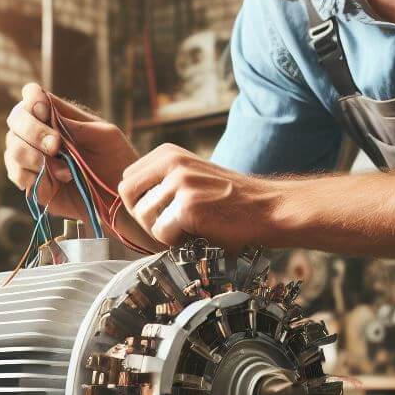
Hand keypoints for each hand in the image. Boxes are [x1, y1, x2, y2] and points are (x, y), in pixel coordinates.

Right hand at [4, 83, 139, 221]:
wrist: (122, 196)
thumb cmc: (117, 159)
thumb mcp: (104, 135)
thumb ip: (74, 123)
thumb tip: (46, 110)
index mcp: (57, 116)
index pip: (31, 96)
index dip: (32, 99)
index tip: (44, 111)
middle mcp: (40, 134)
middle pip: (16, 120)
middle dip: (32, 131)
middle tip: (55, 146)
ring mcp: (33, 159)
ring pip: (13, 148)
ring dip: (33, 156)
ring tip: (64, 171)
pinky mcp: (34, 184)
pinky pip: (18, 175)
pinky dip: (32, 177)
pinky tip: (55, 183)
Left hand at [118, 144, 280, 248]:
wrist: (268, 210)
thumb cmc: (230, 201)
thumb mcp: (191, 177)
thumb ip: (161, 182)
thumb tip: (125, 203)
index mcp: (168, 153)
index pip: (127, 182)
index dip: (141, 203)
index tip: (164, 212)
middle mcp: (171, 162)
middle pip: (129, 199)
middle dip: (146, 218)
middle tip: (174, 225)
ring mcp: (180, 183)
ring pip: (145, 220)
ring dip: (165, 232)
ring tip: (192, 228)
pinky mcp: (188, 206)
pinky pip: (162, 234)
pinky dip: (178, 242)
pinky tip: (201, 233)